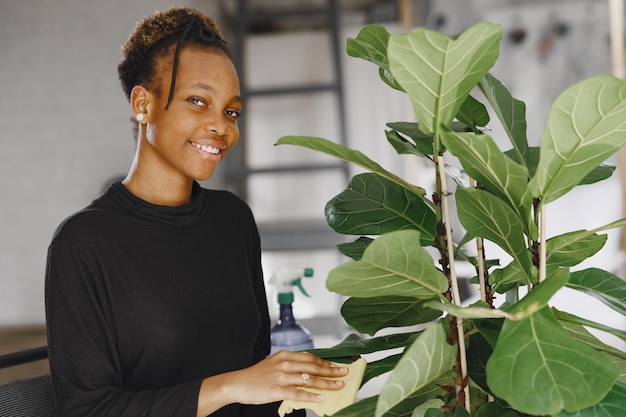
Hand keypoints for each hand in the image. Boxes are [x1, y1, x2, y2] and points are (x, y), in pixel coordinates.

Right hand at [230, 350, 348, 404]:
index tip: (338, 365)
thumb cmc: (257, 375)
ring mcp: (281, 376)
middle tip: (344, 373)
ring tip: (338, 385)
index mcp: (285, 355)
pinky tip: (321, 397)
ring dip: (326, 382)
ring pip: (309, 379)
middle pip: (313, 367)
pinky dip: (310, 395)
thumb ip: (291, 365)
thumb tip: (310, 371)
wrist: (238, 383)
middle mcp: (284, 363)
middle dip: (331, 370)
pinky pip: (297, 393)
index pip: (311, 358)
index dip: (326, 362)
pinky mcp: (277, 389)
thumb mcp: (275, 363)